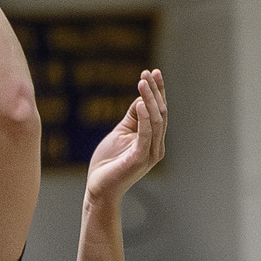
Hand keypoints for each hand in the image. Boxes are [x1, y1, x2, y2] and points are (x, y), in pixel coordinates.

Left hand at [85, 68, 166, 203]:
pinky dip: (144, 118)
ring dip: (149, 99)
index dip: (158, 91)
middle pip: (160, 113)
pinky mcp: (140, 159)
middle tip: (147, 73)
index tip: (153, 71)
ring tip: (142, 82)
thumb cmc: (108, 163)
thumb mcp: (120, 133)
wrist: (99, 189)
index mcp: (153, 140)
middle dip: (155, 91)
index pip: (159, 111)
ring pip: (156, 121)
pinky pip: (146, 135)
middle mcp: (156, 146)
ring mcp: (150, 153)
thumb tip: (140, 98)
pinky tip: (139, 103)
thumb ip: (132, 118)